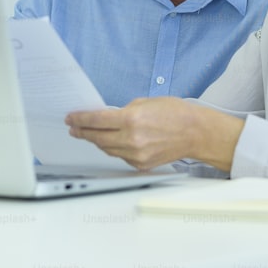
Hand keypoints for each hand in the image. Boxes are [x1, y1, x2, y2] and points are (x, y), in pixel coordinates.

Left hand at [65, 97, 243, 171]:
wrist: (196, 133)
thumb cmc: (176, 114)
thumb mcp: (147, 102)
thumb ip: (125, 110)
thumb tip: (108, 116)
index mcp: (132, 119)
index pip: (97, 120)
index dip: (80, 119)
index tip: (71, 118)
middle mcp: (132, 139)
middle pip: (97, 138)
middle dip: (83, 132)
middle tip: (74, 128)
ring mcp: (136, 154)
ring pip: (107, 149)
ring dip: (97, 141)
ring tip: (90, 134)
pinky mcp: (141, 165)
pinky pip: (120, 157)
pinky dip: (115, 149)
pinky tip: (113, 142)